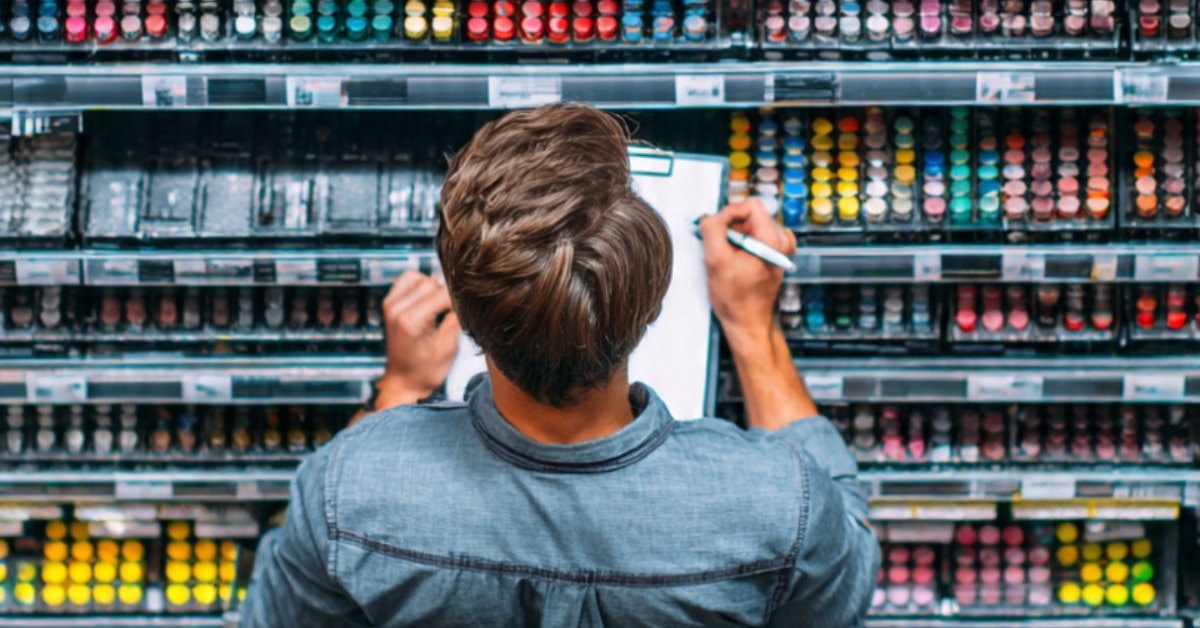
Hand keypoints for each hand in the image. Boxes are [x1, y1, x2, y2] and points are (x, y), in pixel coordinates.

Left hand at [378, 270, 461, 407]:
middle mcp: (396, 309)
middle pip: (432, 282)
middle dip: (447, 294)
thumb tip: (464, 294)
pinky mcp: (389, 303)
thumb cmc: (424, 371)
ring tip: (440, 305)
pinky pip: (407, 280)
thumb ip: (456, 317)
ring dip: (433, 287)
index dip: (460, 298)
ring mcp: (390, 304)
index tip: (469, 306)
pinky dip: (420, 285)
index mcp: (410, 320)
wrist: (403, 381)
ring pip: (419, 277)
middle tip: (454, 310)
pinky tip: (428, 300)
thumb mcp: (449, 347)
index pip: (443, 293)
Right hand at [699, 198, 796, 347]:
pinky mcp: (776, 254)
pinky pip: (755, 235)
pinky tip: (737, 259)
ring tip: (730, 258)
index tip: (717, 230)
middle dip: (732, 227)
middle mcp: (782, 242)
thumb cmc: (735, 299)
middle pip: (751, 214)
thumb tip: (711, 216)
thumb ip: (713, 230)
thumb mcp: (716, 261)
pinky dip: (743, 242)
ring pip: (752, 224)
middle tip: (722, 248)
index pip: (751, 205)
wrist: (748, 322)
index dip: (730, 213)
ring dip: (736, 236)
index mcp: (773, 241)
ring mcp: (781, 248)